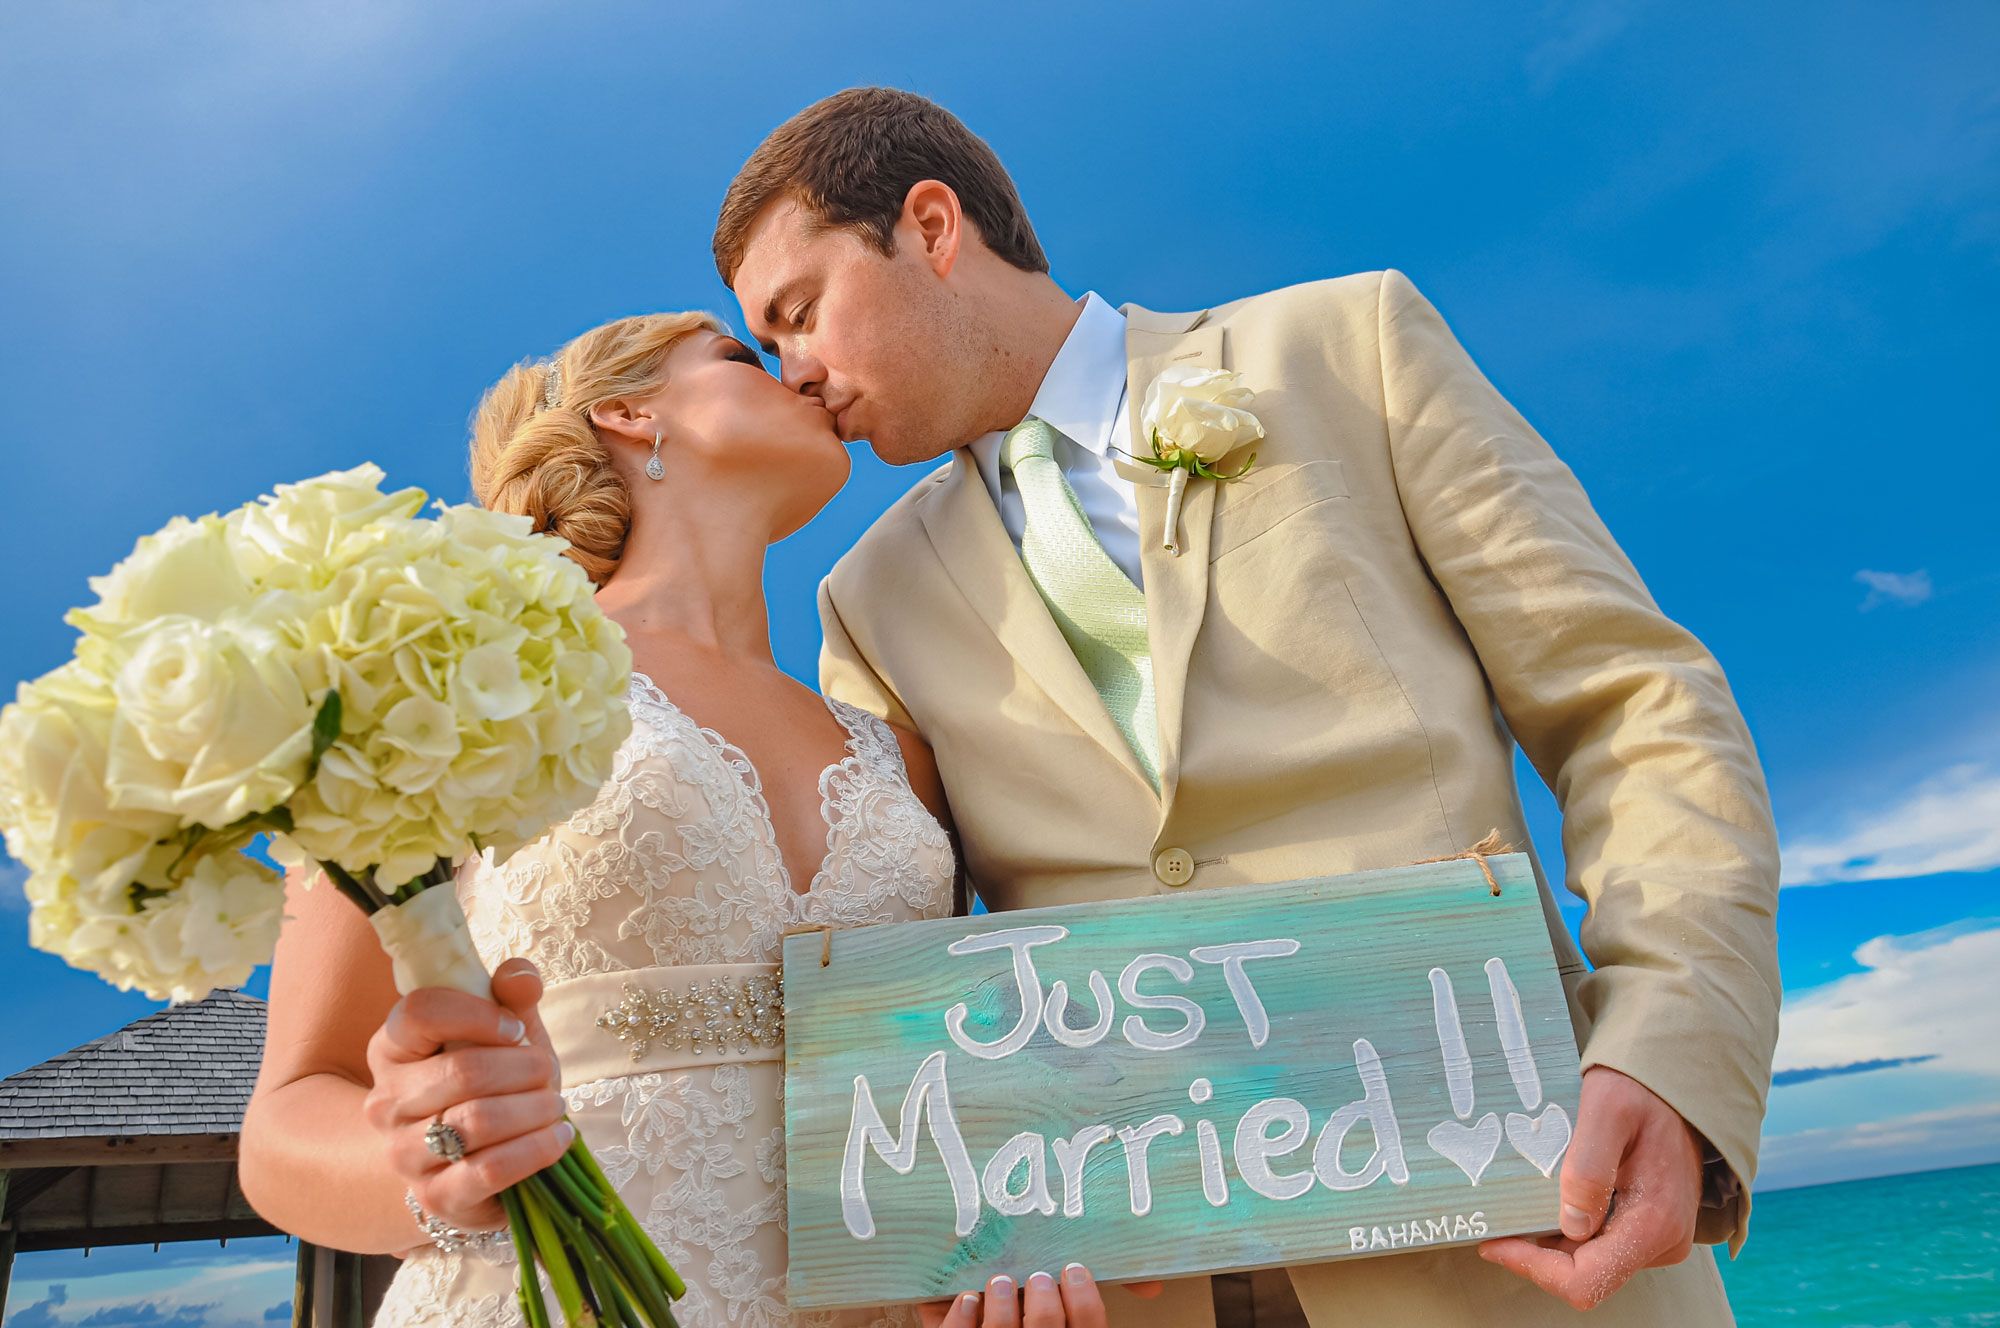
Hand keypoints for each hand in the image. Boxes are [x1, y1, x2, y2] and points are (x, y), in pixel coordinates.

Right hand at [363, 958, 567, 1234]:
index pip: (420, 1013)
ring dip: (534, 1110)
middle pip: (463, 1070)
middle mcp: (386, 1103)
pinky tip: (558, 1138)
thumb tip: (520, 977)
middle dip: (522, 1068)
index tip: (516, 1029)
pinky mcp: (435, 1198)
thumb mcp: (507, 1033)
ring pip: (478, 1121)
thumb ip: (512, 995)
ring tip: (554, 1106)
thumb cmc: (493, 1084)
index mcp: (392, 1049)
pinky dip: (536, 1150)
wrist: (474, 1160)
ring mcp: (405, 1154)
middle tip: (545, 1073)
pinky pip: (489, 1170)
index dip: (479, 1014)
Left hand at [919, 1268, 1162, 1327]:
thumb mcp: (1068, 1310)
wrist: (991, 1325)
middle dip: (1044, 1304)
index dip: (1084, 1302)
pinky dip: (962, 1316)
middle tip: (1040, 1277)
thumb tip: (1151, 1284)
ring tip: (1002, 1281)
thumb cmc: (1032, 1317)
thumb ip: (1097, 1296)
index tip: (1074, 1270)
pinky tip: (969, 1299)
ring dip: (1003, 1304)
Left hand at [1479, 1066, 1702, 1309]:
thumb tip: (1571, 1226)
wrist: (1675, 1082)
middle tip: (1500, 1221)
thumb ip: (1588, 1169)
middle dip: (1537, 1254)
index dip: (1533, 1268)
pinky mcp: (1649, 1227)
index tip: (1494, 1242)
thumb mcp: (1606, 1111)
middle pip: (1585, 1276)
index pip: (1586, 1280)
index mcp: (1654, 1223)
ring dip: (1550, 1240)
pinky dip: (1567, 1227)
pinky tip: (1550, 1197)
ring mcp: (1657, 1238)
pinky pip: (1599, 1243)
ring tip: (1523, 1202)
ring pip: (1589, 1261)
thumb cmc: (1639, 1089)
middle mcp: (1662, 1242)